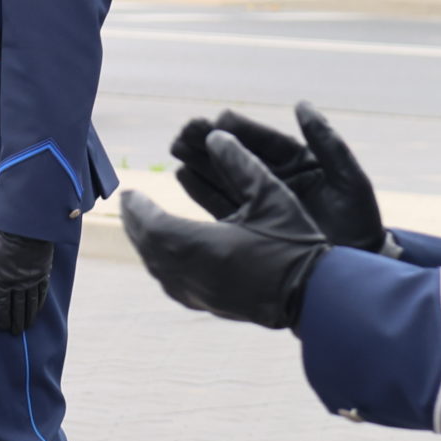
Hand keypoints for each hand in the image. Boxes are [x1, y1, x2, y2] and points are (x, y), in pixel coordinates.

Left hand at [0, 231, 54, 333]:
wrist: (28, 228)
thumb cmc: (3, 240)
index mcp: (3, 280)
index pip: (3, 305)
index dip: (2, 318)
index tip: (2, 328)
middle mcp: (20, 283)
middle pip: (18, 307)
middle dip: (16, 321)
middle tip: (16, 333)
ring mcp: (34, 279)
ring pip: (32, 302)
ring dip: (29, 315)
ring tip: (28, 326)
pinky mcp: (44, 272)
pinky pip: (43, 291)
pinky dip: (41, 302)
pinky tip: (39, 309)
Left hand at [122, 131, 329, 329]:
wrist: (311, 295)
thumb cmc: (294, 244)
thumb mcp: (271, 196)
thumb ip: (241, 164)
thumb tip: (216, 136)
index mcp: (197, 244)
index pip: (151, 222)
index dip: (138, 206)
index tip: (129, 191)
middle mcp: (187, 273)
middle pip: (147, 246)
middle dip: (136, 223)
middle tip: (130, 205)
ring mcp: (195, 293)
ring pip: (156, 267)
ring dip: (147, 244)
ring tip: (145, 226)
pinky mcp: (206, 304)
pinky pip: (170, 282)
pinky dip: (162, 263)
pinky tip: (170, 256)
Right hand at [173, 102, 386, 252]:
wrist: (354, 266)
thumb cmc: (359, 221)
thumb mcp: (348, 180)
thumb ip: (328, 143)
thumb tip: (301, 104)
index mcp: (303, 164)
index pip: (268, 142)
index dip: (244, 130)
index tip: (219, 118)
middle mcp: (278, 180)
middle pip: (241, 156)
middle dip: (212, 142)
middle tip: (185, 129)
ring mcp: (262, 203)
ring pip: (226, 177)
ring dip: (201, 162)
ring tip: (176, 148)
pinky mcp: (249, 226)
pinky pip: (221, 205)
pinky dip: (201, 190)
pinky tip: (182, 174)